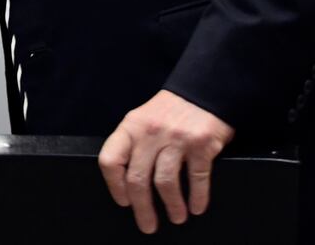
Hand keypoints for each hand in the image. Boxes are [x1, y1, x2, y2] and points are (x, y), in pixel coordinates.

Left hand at [97, 89, 234, 233]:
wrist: (203, 89)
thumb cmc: (169, 111)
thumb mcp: (142, 120)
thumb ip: (133, 145)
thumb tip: (128, 184)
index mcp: (131, 127)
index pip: (111, 160)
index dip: (114, 186)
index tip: (123, 202)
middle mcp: (150, 132)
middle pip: (138, 179)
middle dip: (142, 208)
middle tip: (148, 225)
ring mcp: (177, 138)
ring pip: (165, 182)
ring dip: (171, 206)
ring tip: (176, 217)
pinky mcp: (201, 144)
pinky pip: (197, 178)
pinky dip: (197, 198)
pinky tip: (196, 207)